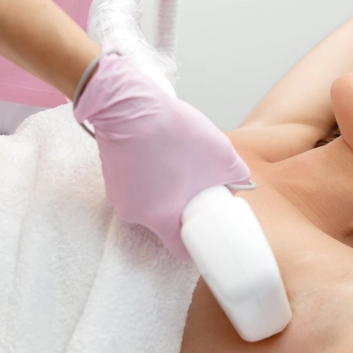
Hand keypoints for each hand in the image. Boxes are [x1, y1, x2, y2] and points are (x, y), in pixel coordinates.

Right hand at [74, 53, 250, 257]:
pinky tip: (158, 158)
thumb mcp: (219, 152)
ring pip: (151, 204)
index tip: (206, 230)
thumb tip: (241, 183)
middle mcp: (135, 214)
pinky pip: (137, 189)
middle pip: (166, 223)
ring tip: (177, 167)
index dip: (197, 242)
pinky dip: (149, 179)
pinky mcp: (111, 180)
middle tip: (197, 190)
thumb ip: (236, 174)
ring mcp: (119, 197)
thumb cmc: (169, 130)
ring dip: (166, 193)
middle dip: (183, 210)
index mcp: (160, 216)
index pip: (181, 249)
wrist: (126, 103)